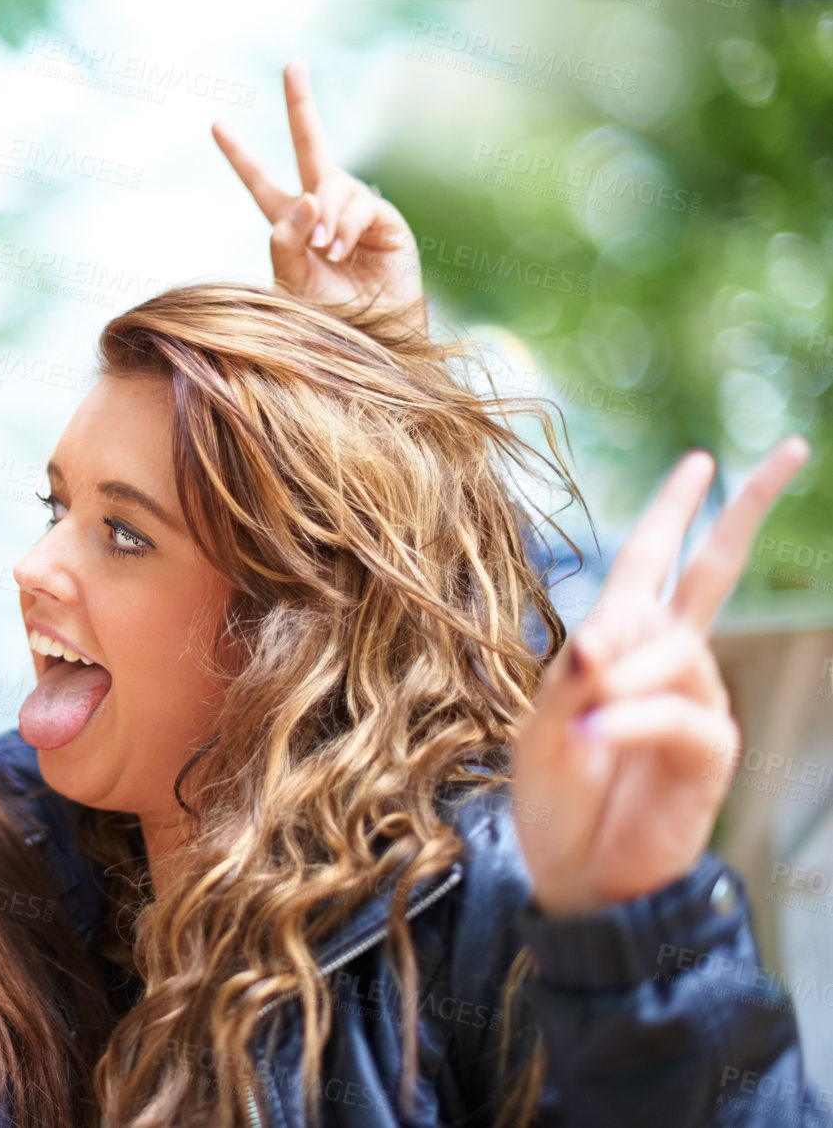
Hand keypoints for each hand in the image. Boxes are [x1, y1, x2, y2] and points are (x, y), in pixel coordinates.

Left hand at [212, 58, 424, 332]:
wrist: (367, 344)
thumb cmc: (324, 322)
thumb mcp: (289, 284)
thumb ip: (284, 242)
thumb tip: (306, 198)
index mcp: (290, 226)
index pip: (261, 183)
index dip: (240, 156)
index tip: (216, 124)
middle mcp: (321, 210)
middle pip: (309, 146)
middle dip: (300, 106)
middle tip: (291, 65)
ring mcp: (353, 211)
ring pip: (329, 185)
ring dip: (323, 214)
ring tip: (325, 251)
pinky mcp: (383, 220)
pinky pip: (357, 203)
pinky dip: (343, 224)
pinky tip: (340, 250)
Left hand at [511, 436, 811, 915]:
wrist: (575, 874)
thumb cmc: (553, 798)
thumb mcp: (542, 729)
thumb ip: (572, 676)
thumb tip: (603, 637)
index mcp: (621, 645)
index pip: (653, 565)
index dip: (675, 513)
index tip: (702, 460)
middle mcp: (669, 663)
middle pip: (713, 573)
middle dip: (743, 512)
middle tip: (785, 451)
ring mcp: (696, 702)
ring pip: (672, 652)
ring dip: (623, 676)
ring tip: (584, 720)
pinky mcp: (709, 749)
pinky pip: (678, 713)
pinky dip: (632, 718)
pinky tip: (598, 736)